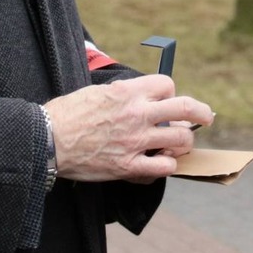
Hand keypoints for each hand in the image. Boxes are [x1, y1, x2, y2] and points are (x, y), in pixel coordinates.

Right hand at [45, 75, 214, 183]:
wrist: (46, 140)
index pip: (168, 85)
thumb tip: (140, 95)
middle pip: (185, 108)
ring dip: (183, 142)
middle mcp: (136, 114)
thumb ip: (123, 93)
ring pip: (180, 139)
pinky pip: (164, 167)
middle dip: (202, 112)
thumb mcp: (97, 91)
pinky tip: (161, 163)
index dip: (171, 93)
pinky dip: (167, 165)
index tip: (167, 100)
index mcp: (128, 92)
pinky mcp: (128, 166)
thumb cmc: (66, 114)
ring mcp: (135, 141)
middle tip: (207, 117)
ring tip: (177, 144)